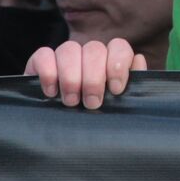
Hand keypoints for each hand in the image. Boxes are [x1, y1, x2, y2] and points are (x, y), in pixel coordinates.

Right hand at [26, 38, 145, 109]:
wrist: (61, 134)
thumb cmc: (96, 117)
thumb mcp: (117, 105)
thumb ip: (133, 84)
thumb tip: (139, 60)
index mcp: (110, 60)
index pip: (119, 46)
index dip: (118, 65)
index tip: (115, 89)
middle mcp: (88, 54)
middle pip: (94, 49)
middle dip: (94, 78)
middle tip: (92, 103)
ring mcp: (64, 56)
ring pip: (69, 49)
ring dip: (71, 77)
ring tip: (71, 102)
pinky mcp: (40, 62)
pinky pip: (43, 54)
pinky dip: (48, 72)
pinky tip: (51, 92)